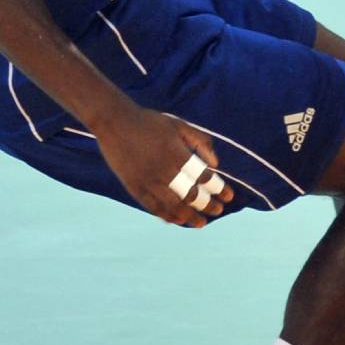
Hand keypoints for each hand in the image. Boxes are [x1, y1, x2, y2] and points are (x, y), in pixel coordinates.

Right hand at [93, 105, 234, 228]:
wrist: (115, 122)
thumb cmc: (150, 122)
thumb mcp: (179, 125)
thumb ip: (201, 142)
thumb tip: (216, 164)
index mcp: (177, 154)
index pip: (203, 177)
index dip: (218, 188)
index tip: (229, 197)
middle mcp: (164, 171)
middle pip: (190, 194)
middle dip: (207, 205)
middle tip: (218, 211)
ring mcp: (148, 181)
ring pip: (172, 205)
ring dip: (189, 216)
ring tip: (201, 223)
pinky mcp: (133, 187)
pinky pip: (152, 206)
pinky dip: (165, 215)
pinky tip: (176, 221)